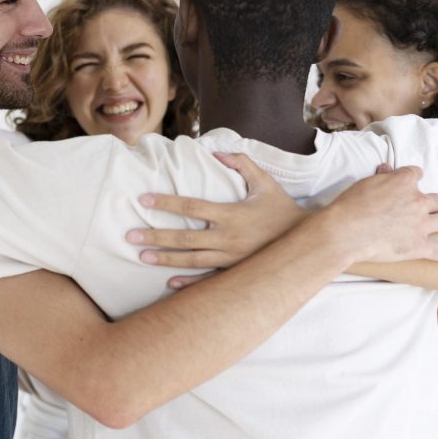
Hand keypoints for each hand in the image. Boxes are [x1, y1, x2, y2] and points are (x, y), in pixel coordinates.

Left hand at [127, 152, 308, 272]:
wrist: (306, 242)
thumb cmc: (282, 209)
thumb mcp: (265, 182)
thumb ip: (242, 164)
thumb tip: (218, 153)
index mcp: (232, 214)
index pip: (192, 207)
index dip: (166, 204)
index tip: (143, 200)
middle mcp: (228, 239)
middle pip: (185, 239)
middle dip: (156, 237)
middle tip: (130, 237)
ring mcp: (230, 259)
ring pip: (192, 261)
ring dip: (166, 260)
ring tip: (142, 258)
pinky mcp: (235, 272)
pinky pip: (208, 280)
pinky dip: (188, 284)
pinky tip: (169, 285)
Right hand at [328, 164, 437, 263]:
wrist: (347, 231)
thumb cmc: (350, 206)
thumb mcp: (364, 184)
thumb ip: (380, 178)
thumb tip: (386, 168)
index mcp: (403, 183)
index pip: (416, 174)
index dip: (415, 178)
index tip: (414, 180)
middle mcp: (417, 201)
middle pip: (435, 199)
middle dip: (435, 203)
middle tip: (434, 207)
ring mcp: (421, 225)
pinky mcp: (419, 246)